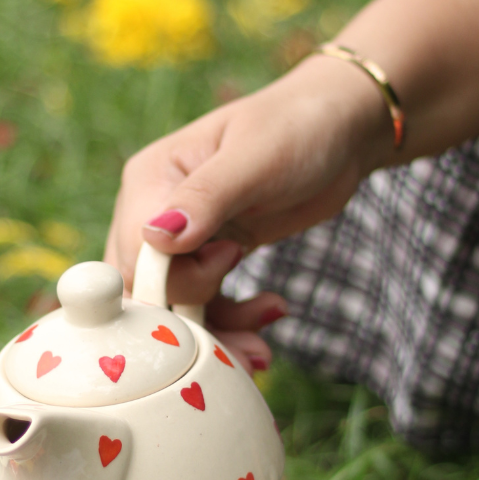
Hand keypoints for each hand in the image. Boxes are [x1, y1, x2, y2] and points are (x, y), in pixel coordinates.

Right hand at [104, 53, 393, 367]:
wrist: (342, 131)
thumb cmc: (298, 128)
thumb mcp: (256, 160)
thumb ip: (206, 199)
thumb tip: (156, 238)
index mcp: (151, 178)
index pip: (135, 252)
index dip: (173, 278)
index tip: (229, 259)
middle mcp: (154, 211)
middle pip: (147, 291)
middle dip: (191, 323)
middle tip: (248, 341)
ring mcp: (184, 238)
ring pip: (176, 307)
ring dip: (216, 334)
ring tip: (262, 351)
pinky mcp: (212, 256)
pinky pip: (205, 305)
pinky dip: (234, 321)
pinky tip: (271, 312)